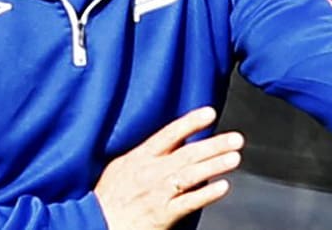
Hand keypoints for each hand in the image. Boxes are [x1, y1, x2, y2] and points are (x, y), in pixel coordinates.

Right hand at [94, 107, 243, 229]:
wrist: (96, 223)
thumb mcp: (121, 166)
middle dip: (214, 145)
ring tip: (234, 158)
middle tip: (236, 138)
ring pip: (191, 176)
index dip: (190, 122)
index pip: (169, 134)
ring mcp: (159, 194)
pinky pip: (189, 203)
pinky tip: (222, 186)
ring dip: (215, 165)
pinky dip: (206, 194)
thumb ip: (146, 153)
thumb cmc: (109, 196)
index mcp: (141, 157)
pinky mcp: (163, 215)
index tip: (210, 113)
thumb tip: (170, 141)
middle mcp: (152, 172)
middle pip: (187, 154)